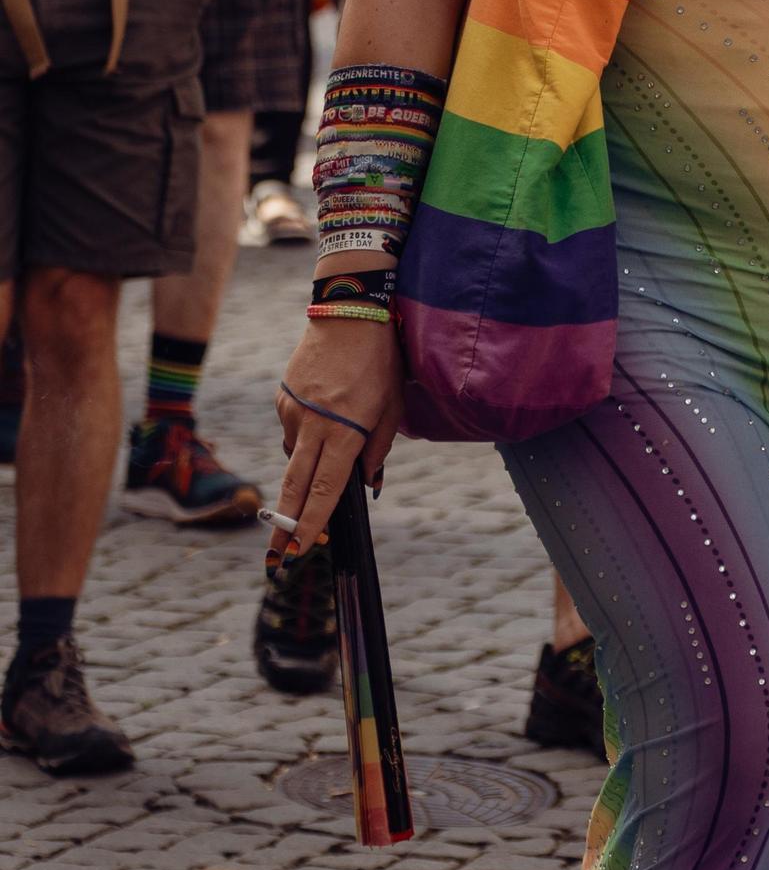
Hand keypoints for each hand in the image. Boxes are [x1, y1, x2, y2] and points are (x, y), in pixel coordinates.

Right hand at [271, 309, 405, 562]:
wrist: (348, 310)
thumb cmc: (381, 360)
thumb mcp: (393, 406)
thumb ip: (379, 448)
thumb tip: (367, 484)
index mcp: (344, 430)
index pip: (324, 489)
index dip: (311, 523)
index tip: (300, 550)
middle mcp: (312, 424)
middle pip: (294, 486)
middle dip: (284, 526)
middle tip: (275, 559)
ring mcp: (292, 410)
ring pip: (296, 455)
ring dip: (310, 461)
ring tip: (340, 425)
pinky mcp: (282, 397)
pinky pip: (293, 429)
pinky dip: (308, 432)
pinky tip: (327, 408)